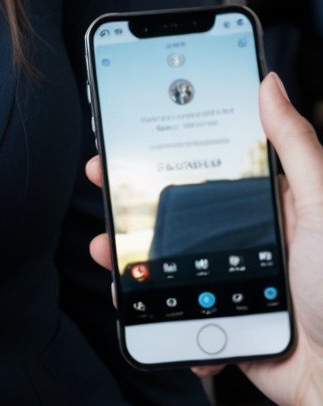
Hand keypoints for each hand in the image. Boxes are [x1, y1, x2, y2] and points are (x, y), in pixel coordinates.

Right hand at [85, 73, 322, 405]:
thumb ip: (294, 146)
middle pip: (179, 210)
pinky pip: (179, 314)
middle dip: (135, 199)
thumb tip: (269, 83)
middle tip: (104, 180)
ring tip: (108, 252)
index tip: (133, 133)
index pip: (213, 163)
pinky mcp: (223, 322)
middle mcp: (248, 238)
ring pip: (167, 262)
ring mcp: (231, 282)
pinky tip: (150, 311)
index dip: (171, 146)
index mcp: (272, 204)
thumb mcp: (319, 207)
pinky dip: (160, 316)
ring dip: (132, 257)